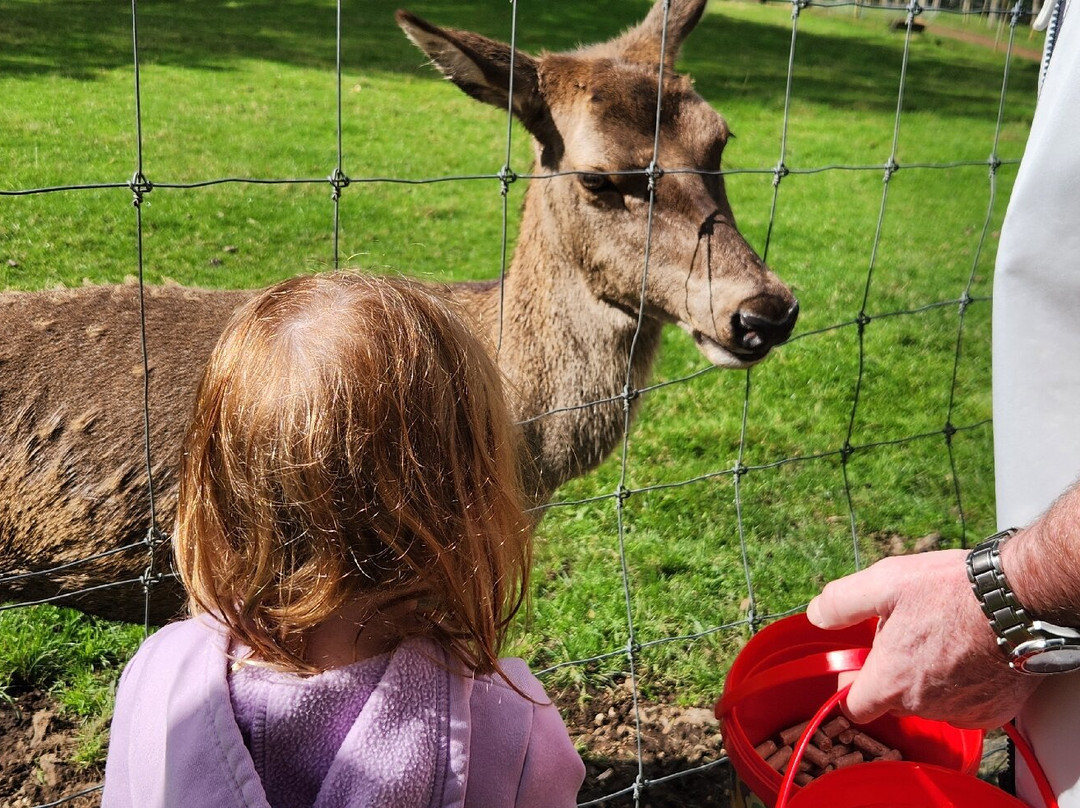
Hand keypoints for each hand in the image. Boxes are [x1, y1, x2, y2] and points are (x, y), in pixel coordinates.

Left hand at [806, 549, 1041, 727]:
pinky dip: (961, 687)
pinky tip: (967, 656)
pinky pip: (964, 706)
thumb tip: (816, 615)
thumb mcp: (883, 582)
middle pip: (892, 701)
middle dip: (892, 674)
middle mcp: (922, 706)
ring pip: (929, 704)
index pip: (855, 707)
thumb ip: (842, 602)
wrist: (1019, 600)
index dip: (852, 685)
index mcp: (890, 681)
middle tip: (906, 636)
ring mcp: (960, 712)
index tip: (859, 664)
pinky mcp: (992, 712)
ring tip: (940, 640)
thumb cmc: (950, 590)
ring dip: (927, 680)